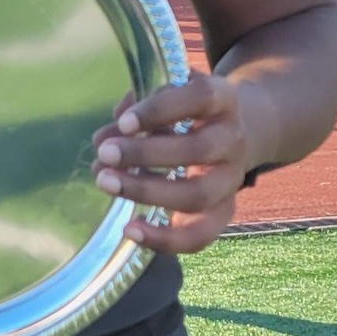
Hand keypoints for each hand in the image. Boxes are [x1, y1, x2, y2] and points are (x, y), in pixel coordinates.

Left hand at [92, 72, 270, 255]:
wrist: (224, 133)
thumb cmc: (183, 110)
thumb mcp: (163, 97)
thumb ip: (134, 112)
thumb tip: (103, 141)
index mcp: (222, 99)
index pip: (200, 98)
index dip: (161, 110)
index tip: (124, 122)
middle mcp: (233, 139)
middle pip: (198, 150)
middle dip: (146, 154)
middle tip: (105, 153)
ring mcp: (232, 179)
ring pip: (198, 195)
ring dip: (146, 191)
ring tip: (105, 182)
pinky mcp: (224, 212)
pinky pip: (200, 235)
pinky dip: (164, 238)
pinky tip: (130, 229)